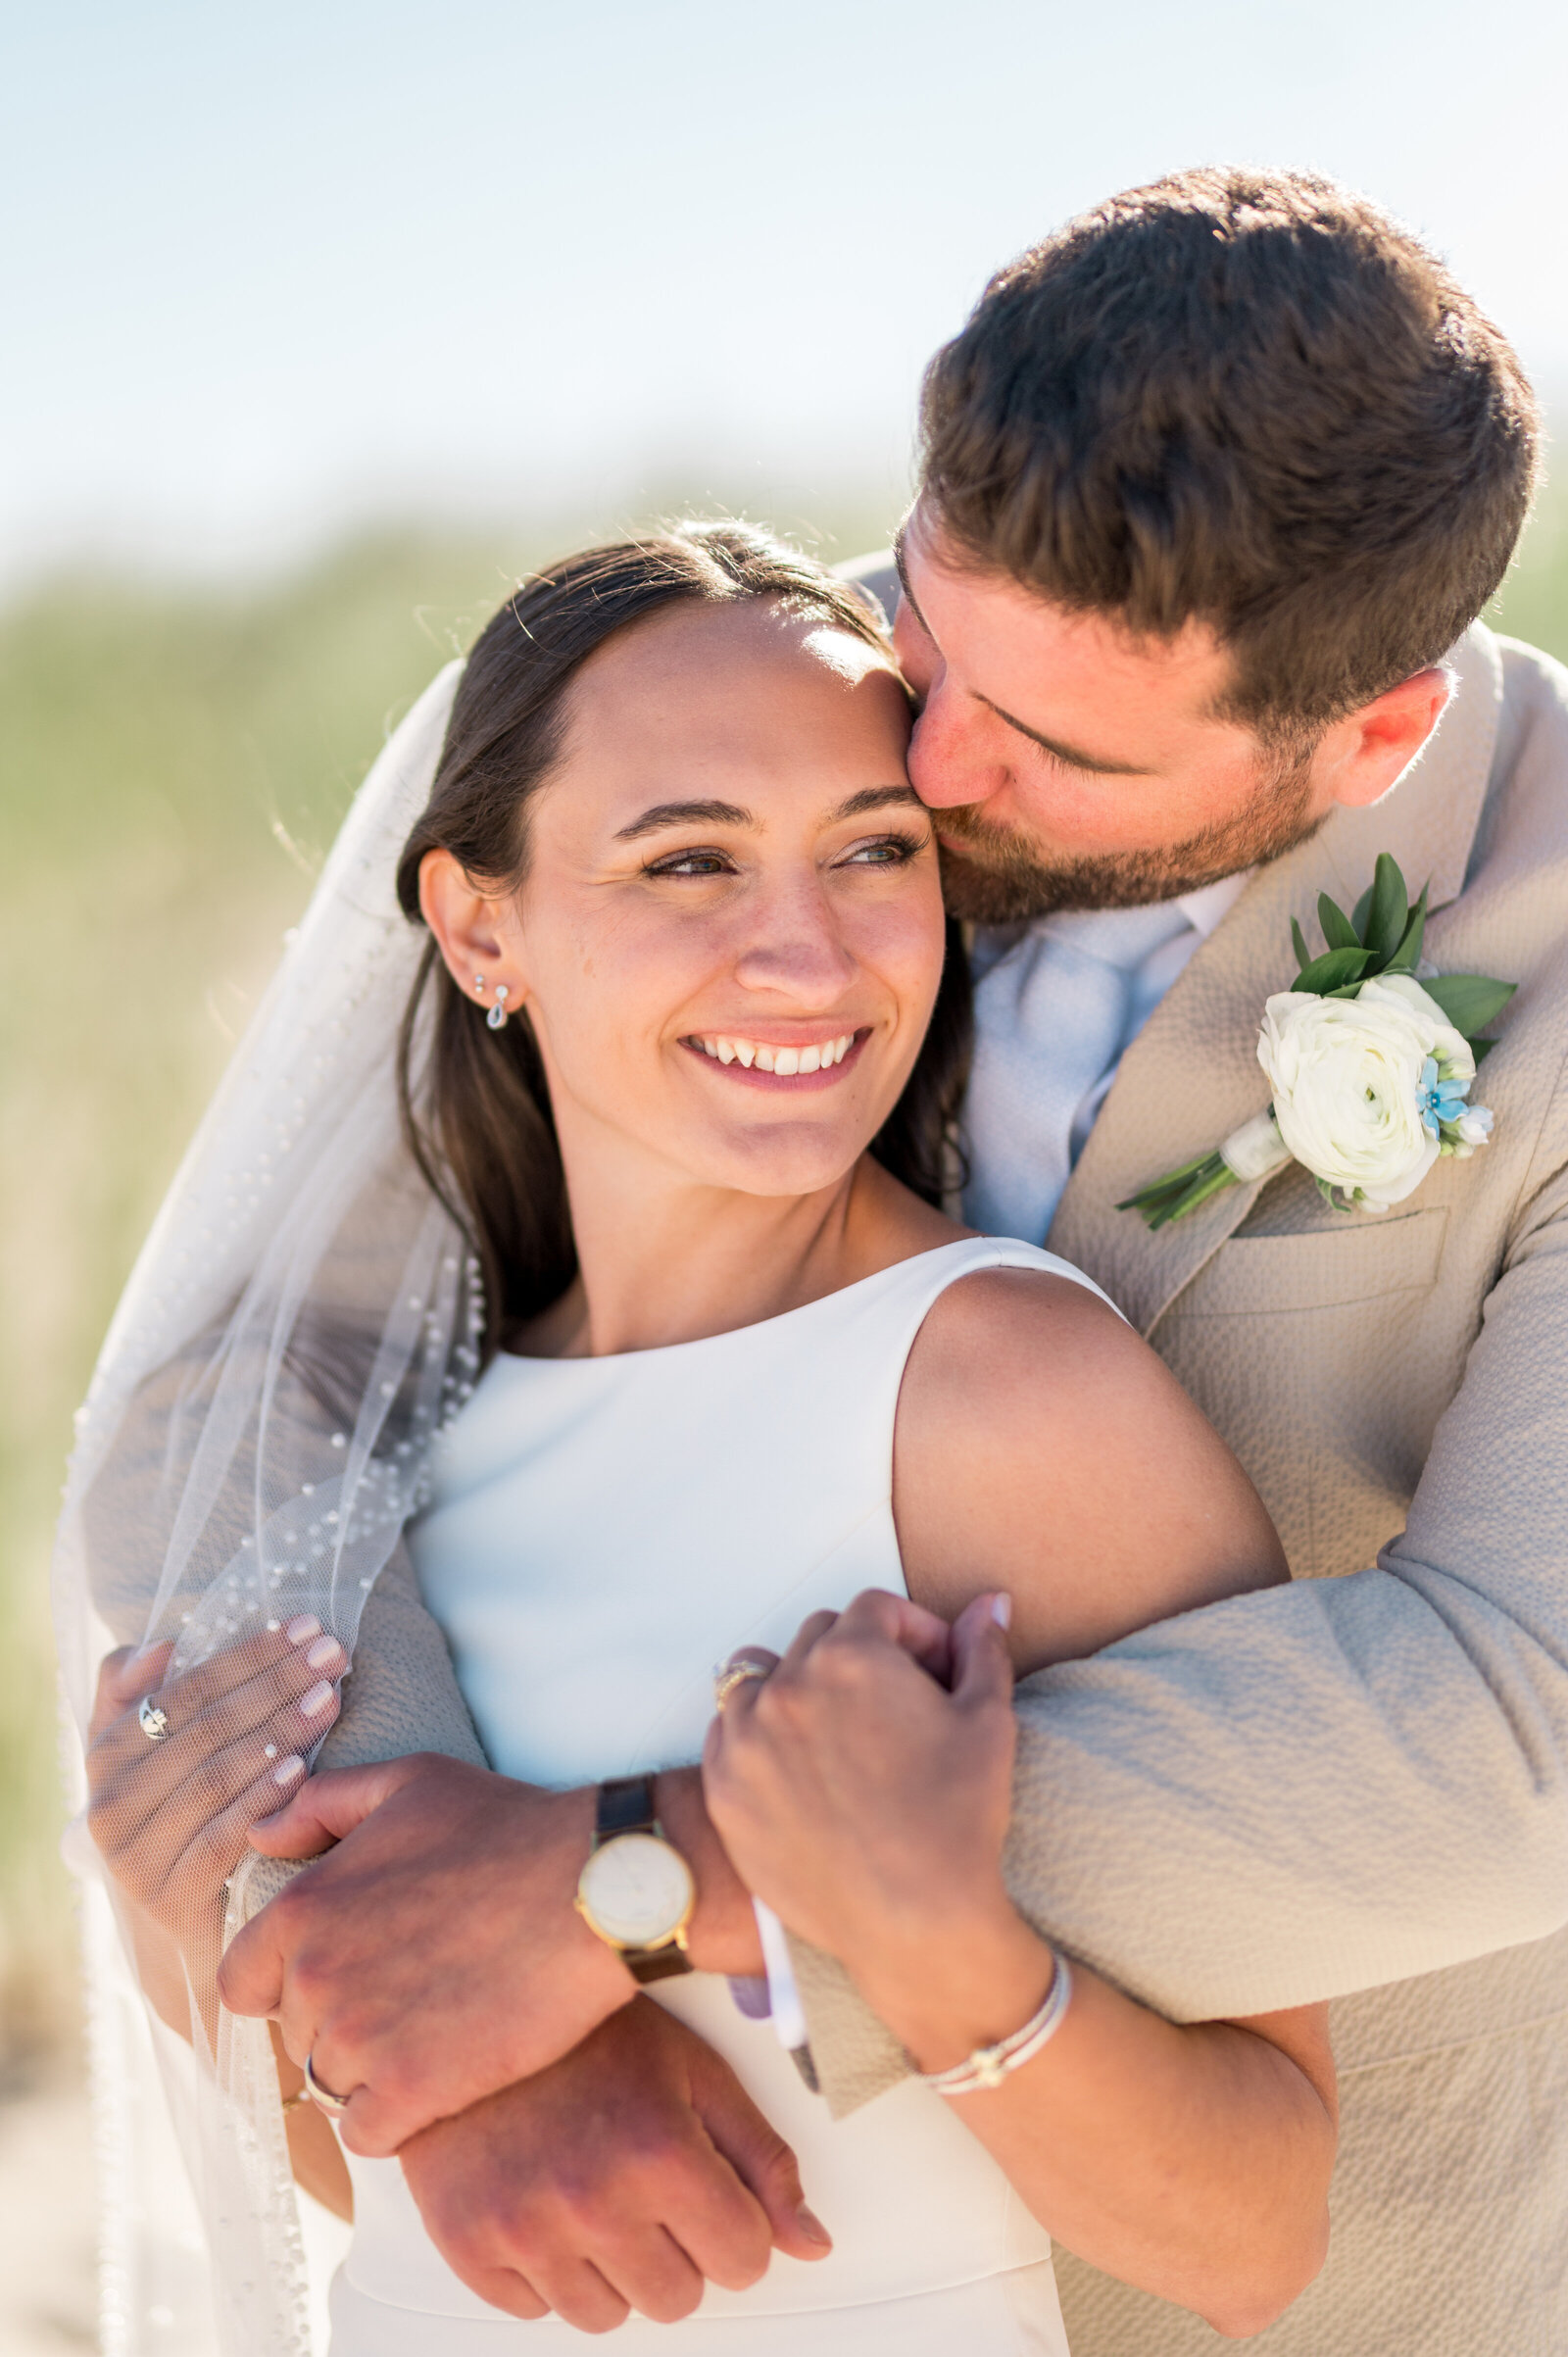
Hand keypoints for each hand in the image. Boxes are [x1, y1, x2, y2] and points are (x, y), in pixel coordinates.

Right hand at [85, 1618, 343, 1946]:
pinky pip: (223, 1836)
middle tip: (332, 1653)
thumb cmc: (174, 1817)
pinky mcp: (169, 1900)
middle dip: (276, 1683)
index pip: (184, 1689)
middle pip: (207, 1728)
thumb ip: (135, 1694)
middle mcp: (111, 1806)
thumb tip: (161, 1645)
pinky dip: (264, 1798)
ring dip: (280, 1730)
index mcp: (105, 1756)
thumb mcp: (144, 1756)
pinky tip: (303, 1768)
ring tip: (329, 1697)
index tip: (303, 1626)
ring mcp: (136, 1857)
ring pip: (217, 1777)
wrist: (175, 1930)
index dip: (248, 1654)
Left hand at [218, 1754, 634, 2154]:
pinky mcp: (409, 2092)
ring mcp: (359, 2039)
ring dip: (372, 2070)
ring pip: (332, 2083)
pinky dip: (399, 2117)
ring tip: (433, 2033)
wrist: (592, 1890)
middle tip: (411, 1994)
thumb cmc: (508, 1828)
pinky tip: (442, 2078)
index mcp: (303, 1908)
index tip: (337, 1978)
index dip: (284, 1985)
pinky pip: (368, 2133)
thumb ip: (323, 1805)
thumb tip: (259, 1834)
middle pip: (297, 2034)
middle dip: (343, 2021)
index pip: (242, 1983)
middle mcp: (315, 1977)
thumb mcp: (411, 1784)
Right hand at [401, 1999, 830, 2329]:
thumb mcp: (695, 2071)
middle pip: (679, 2299)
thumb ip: (762, 2158)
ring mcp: (526, 2230)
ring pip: (608, 2317)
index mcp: (661, 2152)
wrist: (468, 2007)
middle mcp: (594, 2202)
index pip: (745, 2261)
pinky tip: (545, 2200)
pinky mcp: (470, 2246)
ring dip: (613, 2267)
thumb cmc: (588, 2031)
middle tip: (645, 2183)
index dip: (736, 2224)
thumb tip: (812, 2244)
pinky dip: (547, 2270)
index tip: (709, 2187)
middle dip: (678, 2249)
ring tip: (594, 2189)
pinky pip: (535, 2311)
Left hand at [705, 1588, 1043, 2062]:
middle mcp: (787, 1686)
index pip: (877, 1610)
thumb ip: (982, 1649)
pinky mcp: (723, 1790)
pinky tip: (803, 1772)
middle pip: (819, 1637)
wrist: (913, 1922)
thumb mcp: (988, 1721)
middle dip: (860, 1658)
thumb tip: (988, 1602)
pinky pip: (729, 1734)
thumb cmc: (957, 1822)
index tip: (936, 1676)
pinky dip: (760, 1737)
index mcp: (851, 1657)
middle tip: (896, 1711)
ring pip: (761, 1678)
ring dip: (798, 1687)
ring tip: (840, 1734)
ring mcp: (746, 1739)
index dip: (915, 1636)